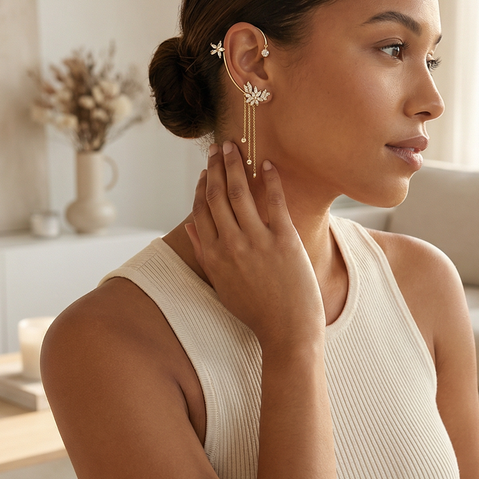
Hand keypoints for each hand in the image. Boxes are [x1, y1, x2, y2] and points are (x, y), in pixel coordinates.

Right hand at [185, 142, 324, 349]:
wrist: (288, 330)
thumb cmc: (256, 311)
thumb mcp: (222, 285)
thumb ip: (204, 254)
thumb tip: (191, 226)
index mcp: (213, 256)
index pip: (200, 211)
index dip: (201, 187)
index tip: (204, 171)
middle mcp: (230, 245)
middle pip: (216, 196)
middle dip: (214, 167)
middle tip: (216, 147)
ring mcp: (256, 241)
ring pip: (239, 192)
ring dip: (235, 165)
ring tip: (234, 147)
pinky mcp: (283, 239)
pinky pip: (274, 200)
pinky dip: (270, 179)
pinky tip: (267, 163)